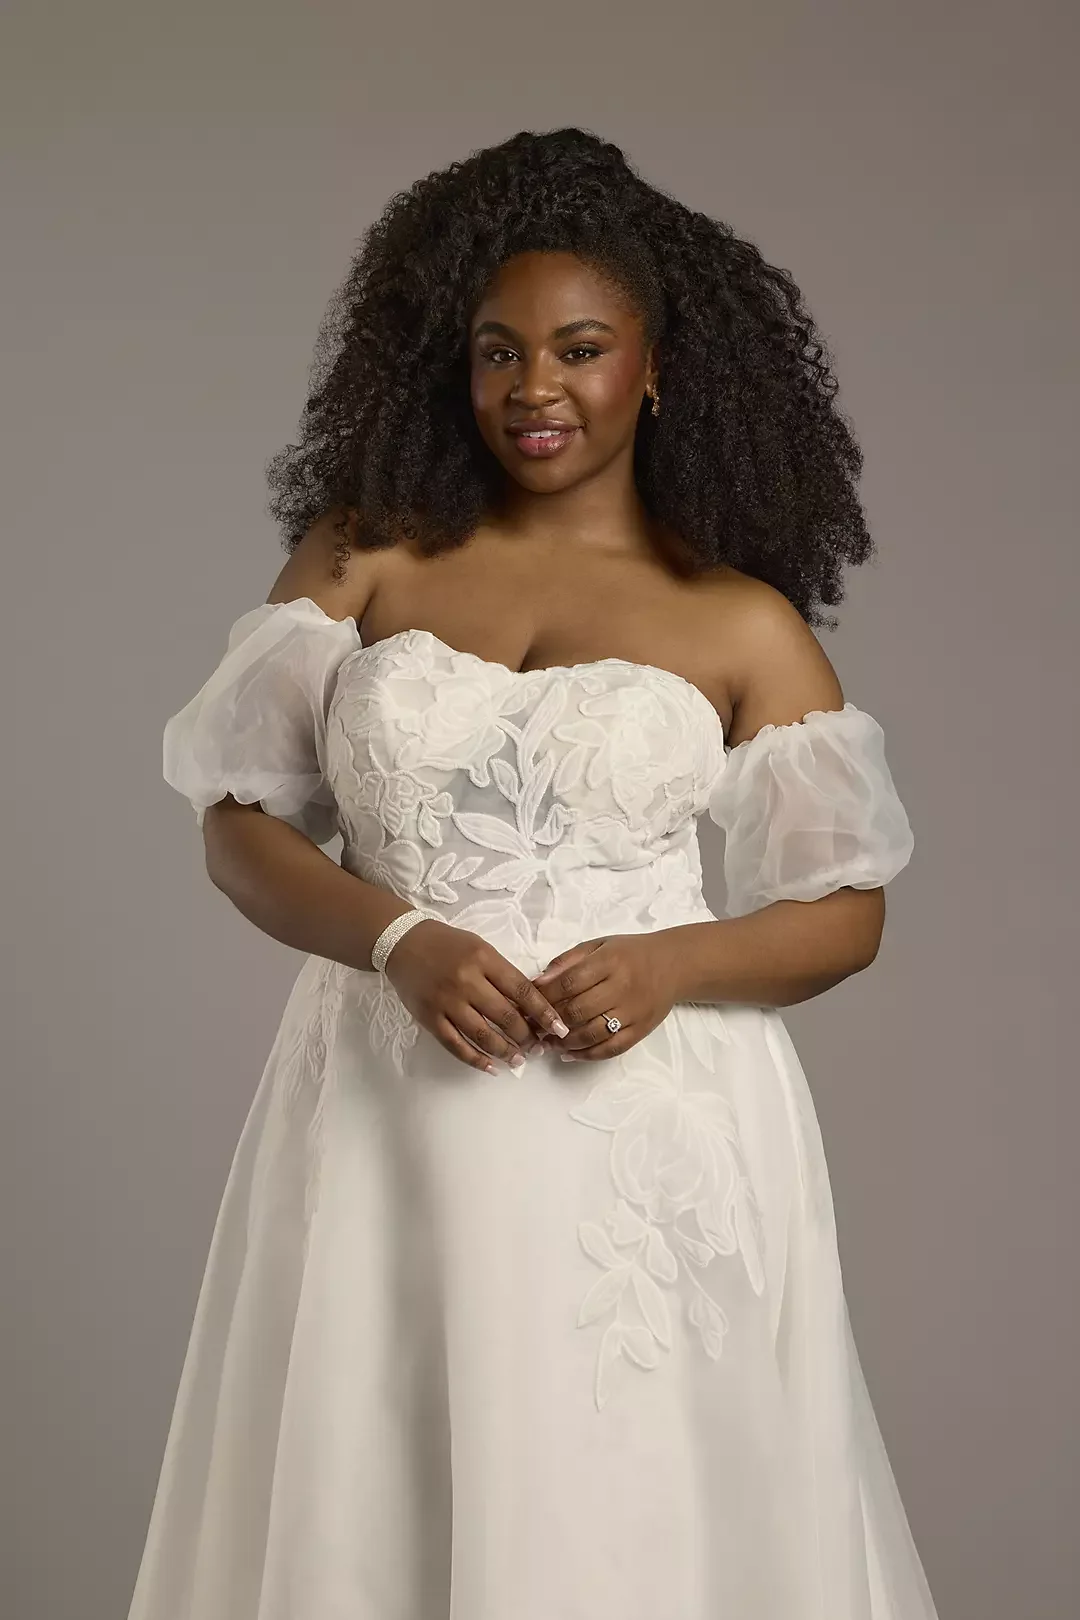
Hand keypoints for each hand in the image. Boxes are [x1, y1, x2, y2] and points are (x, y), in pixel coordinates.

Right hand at [384, 919, 569, 1074]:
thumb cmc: (449, 945)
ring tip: (518, 1060)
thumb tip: (530, 1006)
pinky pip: (455, 1045)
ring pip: (482, 1035)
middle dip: (526, 1036)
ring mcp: (446, 1001)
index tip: (559, 1028)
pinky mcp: (429, 1017)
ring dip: (504, 1052)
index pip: (521, 990)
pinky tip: (490, 1067)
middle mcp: (467, 980)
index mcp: (484, 959)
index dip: (543, 1012)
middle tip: (538, 1048)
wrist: (404, 943)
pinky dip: (475, 1059)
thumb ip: (503, 974)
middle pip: (505, 1016)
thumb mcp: (481, 949)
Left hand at [531, 931, 683, 1061]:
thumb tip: (539, 981)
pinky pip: (612, 1048)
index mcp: (609, 962)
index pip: (570, 982)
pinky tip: (570, 1054)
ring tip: (548, 1042)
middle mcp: (622, 987)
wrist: (673, 965)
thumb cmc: (630, 953)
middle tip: (533, 1027)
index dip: (545, 995)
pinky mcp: (641, 1030)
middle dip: (551, 1021)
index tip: (528, 1003)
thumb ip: (568, 961)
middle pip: (578, 1010)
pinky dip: (588, 1055)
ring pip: (593, 1033)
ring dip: (565, 1042)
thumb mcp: (599, 945)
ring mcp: (633, 1011)